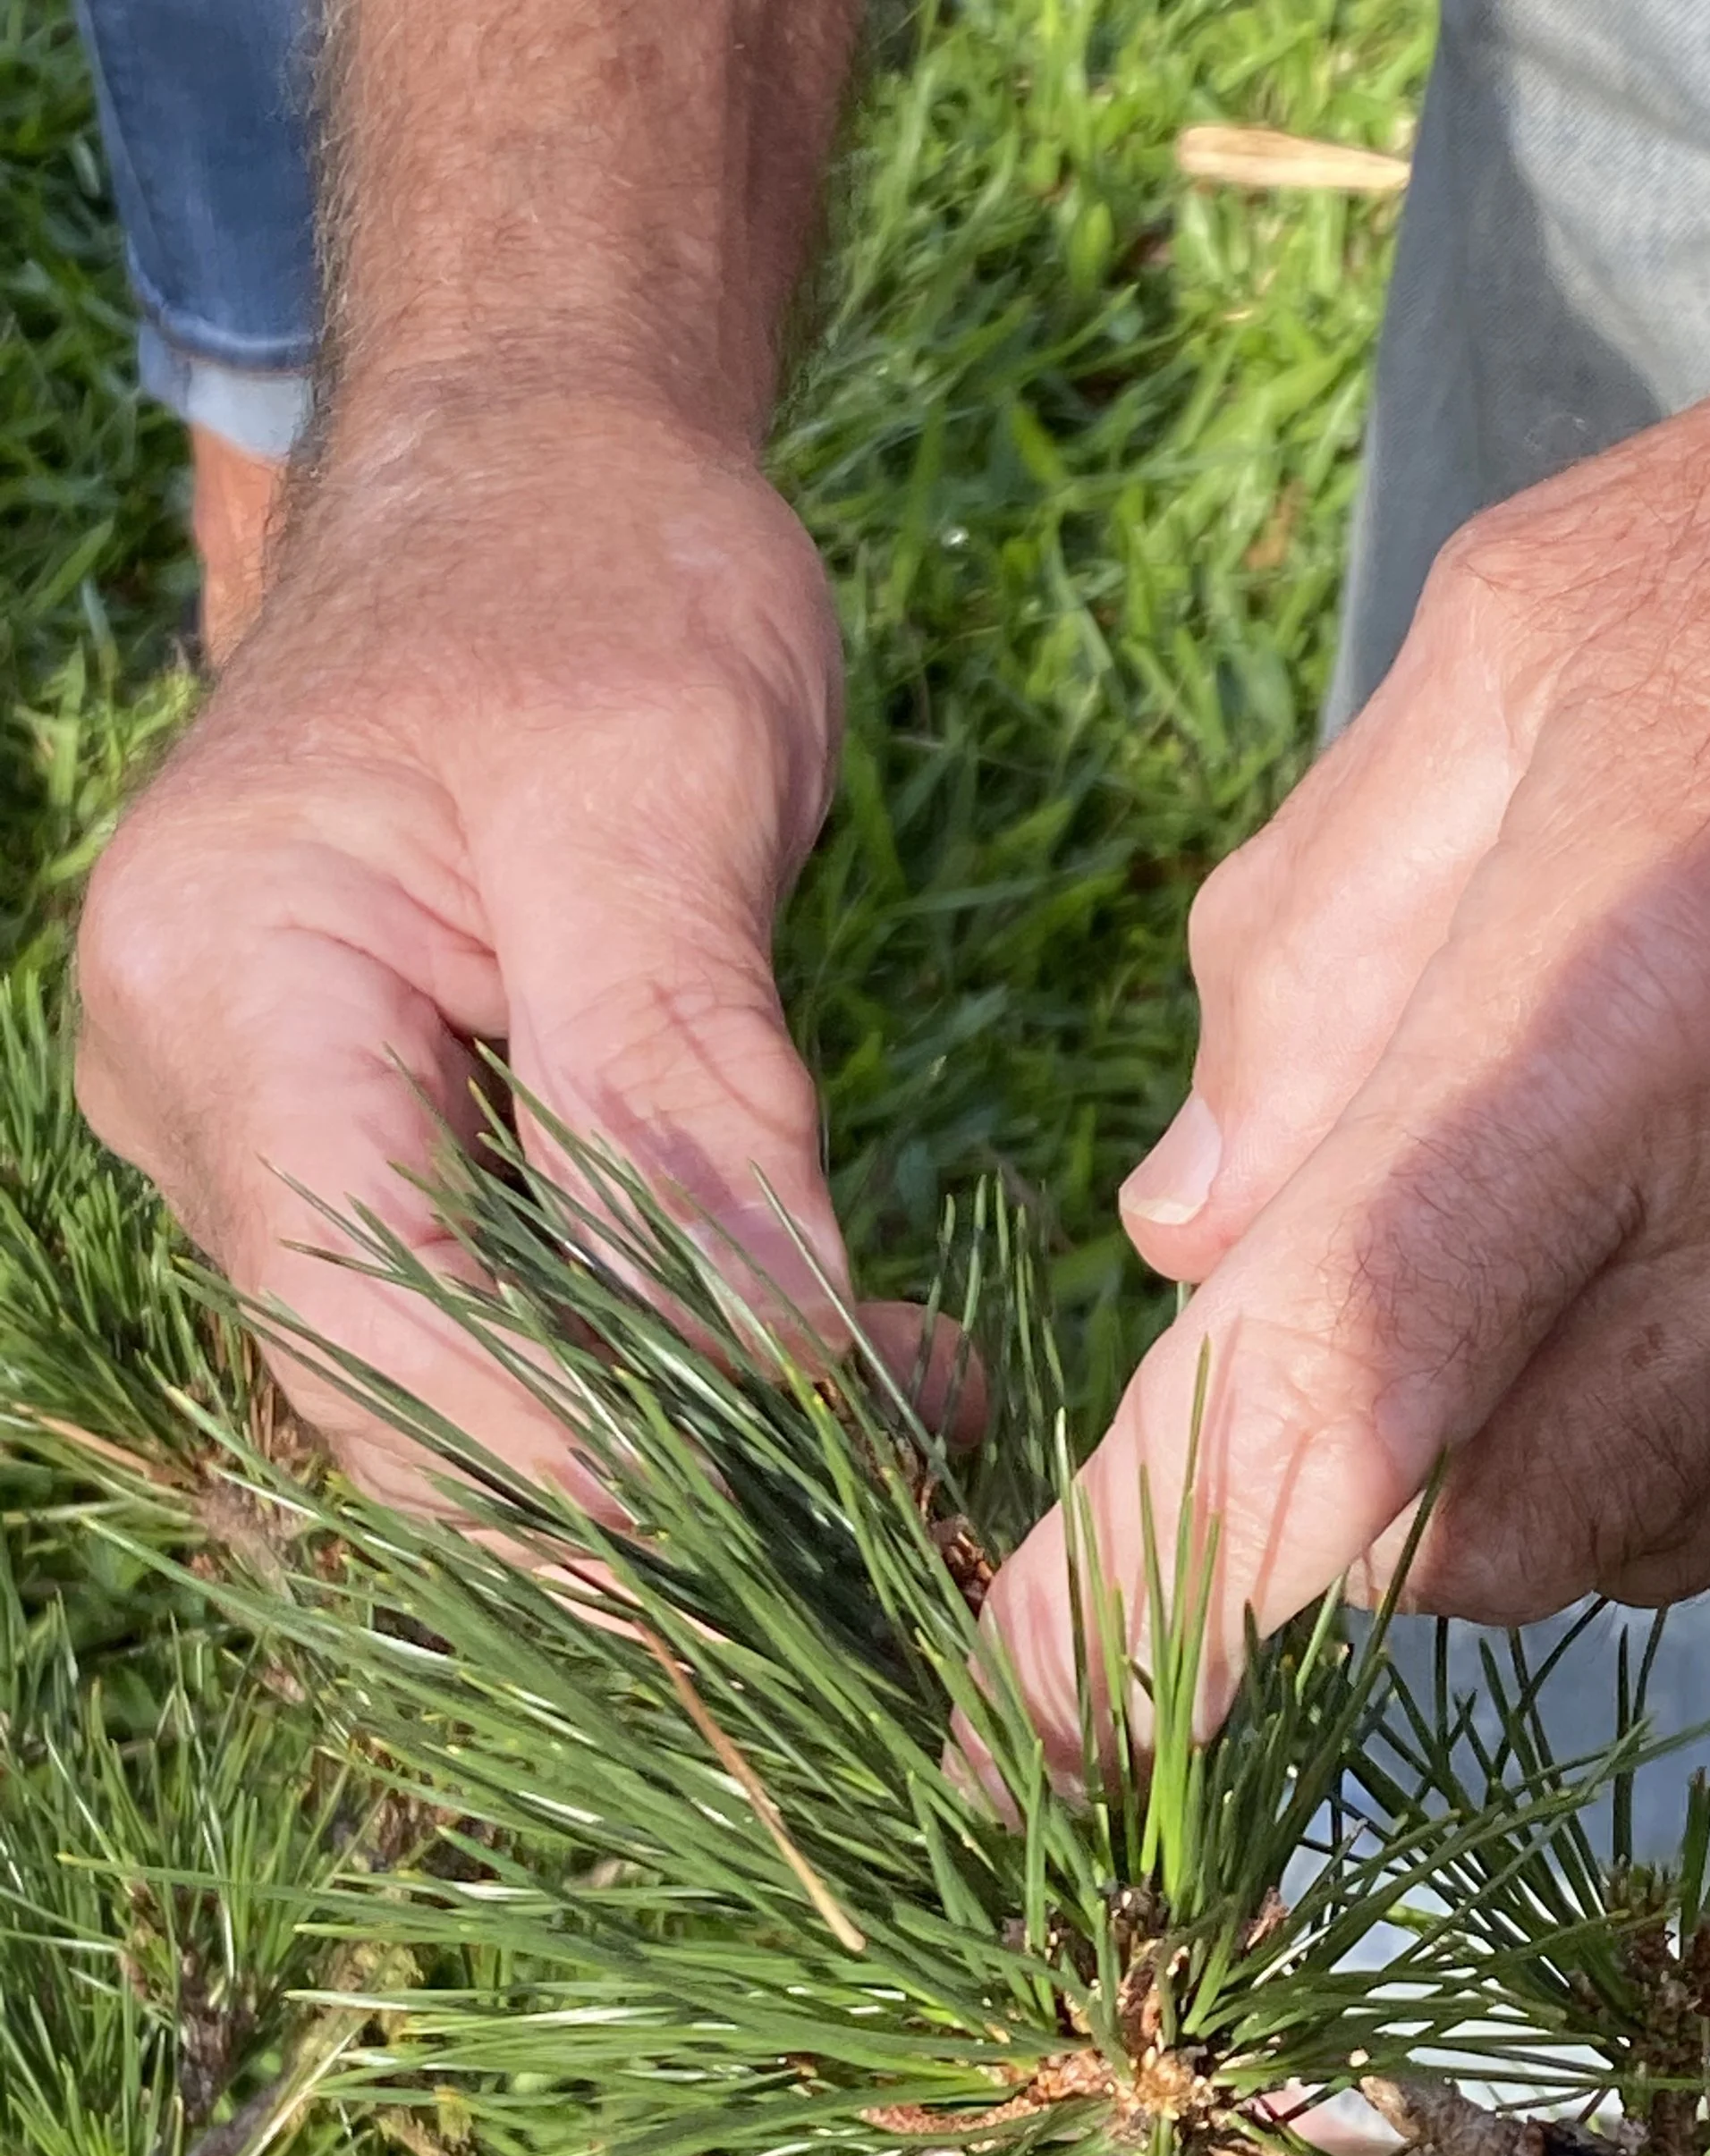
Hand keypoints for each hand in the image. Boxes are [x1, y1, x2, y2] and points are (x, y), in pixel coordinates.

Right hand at [77, 385, 857, 1499]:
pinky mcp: (379, 1148)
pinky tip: (842, 1355)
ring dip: (685, 1426)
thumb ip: (690, 1088)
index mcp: (229, 983)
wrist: (537, 481)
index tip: (777, 1530)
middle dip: (644, 1474)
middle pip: (403, 1382)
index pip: (369, 1306)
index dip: (563, 1455)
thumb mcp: (654, 803)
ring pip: (465, 1374)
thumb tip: (783, 1356)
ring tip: (913, 1409)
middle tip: (893, 1487)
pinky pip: (505, 1308)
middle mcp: (207, 1087)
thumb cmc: (587, 580)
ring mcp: (278, 1130)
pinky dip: (671, 1353)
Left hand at [984, 176, 1709, 1748]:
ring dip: (1550, 1447)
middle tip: (1378, 1307)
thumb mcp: (1530, 636)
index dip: (1144, 1593)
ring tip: (1629, 1200)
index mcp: (1633, 1011)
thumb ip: (1313, 949)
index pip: (1327, 1401)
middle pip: (1468, 1544)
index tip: (1020, 1714)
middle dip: (1353, 1489)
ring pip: (1650, 1540)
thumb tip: (1187, 1236)